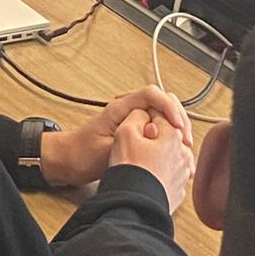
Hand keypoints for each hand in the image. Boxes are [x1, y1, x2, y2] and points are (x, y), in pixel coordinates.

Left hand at [39, 87, 192, 187]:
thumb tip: (153, 134)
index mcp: (120, 108)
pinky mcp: (134, 132)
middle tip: (186, 142)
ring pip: (161, 116)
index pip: (151, 94)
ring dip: (175, 130)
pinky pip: (156, 127)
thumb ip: (128, 139)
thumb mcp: (105, 149)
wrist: (67, 161)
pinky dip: (168, 138)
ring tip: (184, 150)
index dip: (169, 107)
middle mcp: (128, 110)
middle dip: (178, 119)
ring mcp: (132, 120)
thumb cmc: (81, 154)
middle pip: (161, 103)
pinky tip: (175, 154)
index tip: (179, 127)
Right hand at [109, 109, 195, 213]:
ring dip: (156, 153)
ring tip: (138, 161)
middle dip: (152, 136)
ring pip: (168, 153)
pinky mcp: (178, 189)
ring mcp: (182, 173)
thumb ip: (137, 115)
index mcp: (173, 135)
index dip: (142, 117)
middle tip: (135, 144)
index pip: (159, 114)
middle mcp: (183, 153)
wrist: (133, 205)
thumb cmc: (129, 170)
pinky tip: (145, 174)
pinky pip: (169, 172)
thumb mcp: (125, 131)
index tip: (133, 126)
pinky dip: (159, 170)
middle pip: (166, 134)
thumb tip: (144, 113)